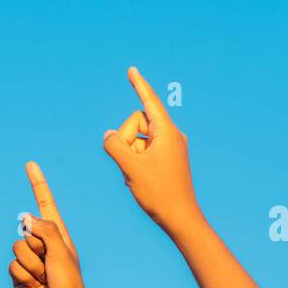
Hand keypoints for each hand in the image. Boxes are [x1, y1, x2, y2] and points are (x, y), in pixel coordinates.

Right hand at [9, 162, 89, 287]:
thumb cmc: (69, 282)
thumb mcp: (63, 252)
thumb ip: (46, 231)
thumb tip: (25, 218)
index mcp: (57, 233)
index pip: (45, 203)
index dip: (37, 184)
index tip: (30, 164)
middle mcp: (41, 241)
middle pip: (26, 230)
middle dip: (37, 248)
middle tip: (51, 266)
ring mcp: (29, 257)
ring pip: (17, 248)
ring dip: (31, 265)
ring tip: (44, 277)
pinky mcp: (18, 272)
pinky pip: (12, 265)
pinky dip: (24, 275)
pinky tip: (34, 285)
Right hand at [102, 67, 201, 232]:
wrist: (179, 216)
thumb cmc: (159, 192)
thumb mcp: (130, 168)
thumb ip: (114, 146)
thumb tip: (108, 135)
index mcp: (166, 132)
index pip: (149, 101)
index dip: (138, 85)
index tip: (131, 70)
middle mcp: (171, 135)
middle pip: (137, 123)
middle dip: (126, 138)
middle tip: (128, 163)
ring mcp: (170, 147)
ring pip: (138, 138)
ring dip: (130, 153)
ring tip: (136, 175)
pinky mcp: (168, 159)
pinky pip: (144, 151)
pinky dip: (136, 161)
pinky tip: (140, 179)